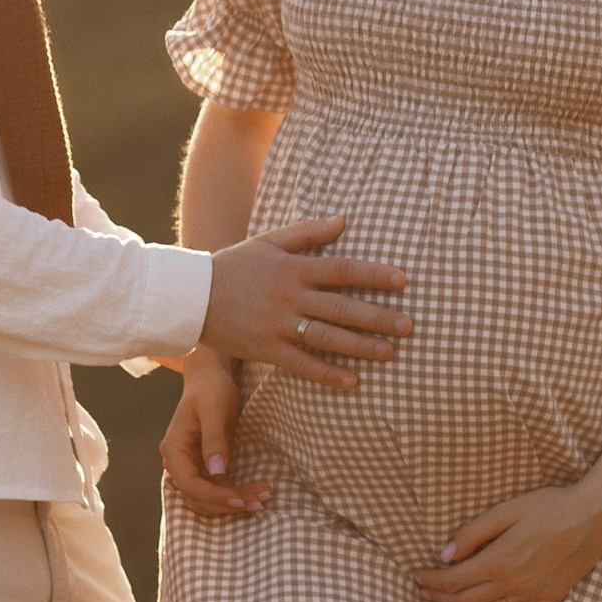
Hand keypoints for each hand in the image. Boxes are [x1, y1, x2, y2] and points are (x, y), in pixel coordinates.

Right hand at [161, 352, 268, 517]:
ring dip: (232, 503)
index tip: (241, 500)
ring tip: (262, 499)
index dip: (214, 497)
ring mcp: (189, 465)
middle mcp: (177, 462)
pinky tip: (255, 492)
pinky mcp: (203, 466)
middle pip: (198, 497)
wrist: (210, 378)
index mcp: (174, 448)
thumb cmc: (211, 388)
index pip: (189, 484)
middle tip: (260, 501)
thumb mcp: (214, 409)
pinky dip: (233, 494)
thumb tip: (216, 471)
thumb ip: (214, 440)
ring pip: (207, 498)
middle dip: (228, 503)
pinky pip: (215, 489)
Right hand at [199, 217, 411, 388]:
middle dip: (378, 316)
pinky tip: (352, 381)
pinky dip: (328, 373)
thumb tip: (345, 220)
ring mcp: (277, 324)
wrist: (191, 296)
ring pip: (327, 336)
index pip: (343, 270)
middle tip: (410, 326)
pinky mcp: (266, 349)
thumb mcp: (269, 241)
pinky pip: (302, 363)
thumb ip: (308, 232)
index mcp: (293, 268)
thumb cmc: (234, 265)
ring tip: (390, 352)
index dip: (375, 275)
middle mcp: (289, 296)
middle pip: (342, 307)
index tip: (404, 281)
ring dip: (361, 346)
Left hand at [414, 477, 601, 601]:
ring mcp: (531, 596)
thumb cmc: (548, 507)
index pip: (452, 580)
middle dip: (439, 598)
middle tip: (423, 593)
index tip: (416, 576)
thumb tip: (443, 555)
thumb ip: (472, 533)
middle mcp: (512, 585)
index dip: (430, 581)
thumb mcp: (506, 510)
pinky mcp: (549, 600)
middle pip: (465, 601)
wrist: (593, 517)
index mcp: (498, 561)